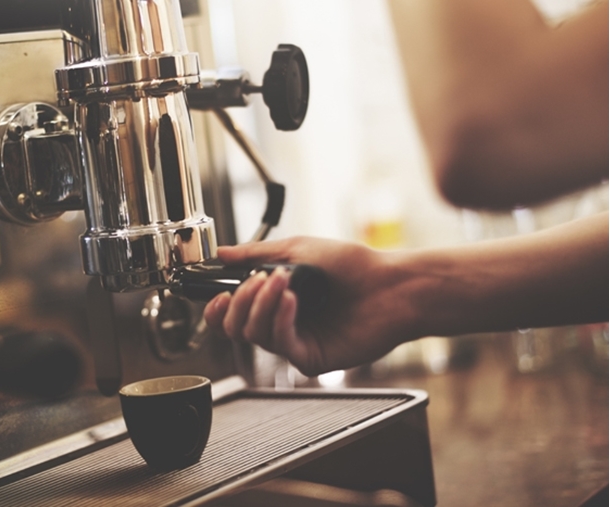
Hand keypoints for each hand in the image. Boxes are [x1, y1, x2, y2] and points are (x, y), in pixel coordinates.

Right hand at [203, 237, 418, 375]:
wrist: (392, 285)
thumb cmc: (354, 267)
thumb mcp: (298, 249)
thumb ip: (256, 254)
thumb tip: (223, 252)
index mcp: (275, 301)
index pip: (232, 314)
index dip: (218, 307)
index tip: (218, 293)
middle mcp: (282, 324)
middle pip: (235, 328)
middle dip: (239, 302)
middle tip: (257, 281)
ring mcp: (296, 342)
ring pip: (254, 334)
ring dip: (262, 304)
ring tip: (284, 281)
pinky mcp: (311, 358)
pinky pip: (281, 344)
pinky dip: (281, 319)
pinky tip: (293, 300)